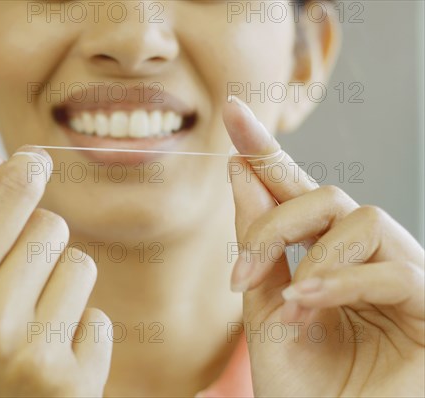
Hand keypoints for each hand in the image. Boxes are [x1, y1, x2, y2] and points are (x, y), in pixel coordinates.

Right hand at [0, 148, 111, 396]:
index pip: (5, 207)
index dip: (25, 174)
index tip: (36, 160)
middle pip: (51, 228)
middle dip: (40, 245)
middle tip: (17, 284)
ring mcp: (36, 355)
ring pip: (81, 267)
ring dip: (64, 288)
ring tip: (33, 326)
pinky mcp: (75, 384)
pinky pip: (99, 320)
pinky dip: (81, 335)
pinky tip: (50, 361)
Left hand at [224, 96, 424, 396]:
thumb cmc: (302, 386)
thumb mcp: (263, 307)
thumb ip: (258, 243)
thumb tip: (239, 169)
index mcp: (323, 255)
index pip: (297, 190)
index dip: (265, 150)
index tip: (232, 110)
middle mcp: (366, 256)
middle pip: (326, 196)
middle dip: (274, 223)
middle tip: (240, 272)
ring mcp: (402, 276)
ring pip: (362, 219)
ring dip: (312, 259)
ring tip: (286, 305)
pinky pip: (393, 268)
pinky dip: (342, 283)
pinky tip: (307, 305)